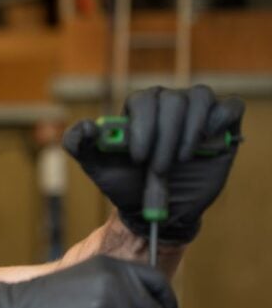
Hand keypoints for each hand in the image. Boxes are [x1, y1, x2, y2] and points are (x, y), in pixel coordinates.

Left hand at [63, 85, 243, 242]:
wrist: (154, 210)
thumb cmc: (125, 183)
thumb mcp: (97, 167)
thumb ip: (79, 144)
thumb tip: (86, 126)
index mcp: (140, 108)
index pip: (143, 99)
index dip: (142, 125)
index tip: (138, 157)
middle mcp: (169, 104)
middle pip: (172, 100)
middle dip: (164, 138)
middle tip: (157, 168)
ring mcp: (197, 112)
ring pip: (199, 97)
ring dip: (187, 132)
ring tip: (178, 161)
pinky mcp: (222, 125)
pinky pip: (228, 107)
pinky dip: (217, 121)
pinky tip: (204, 144)